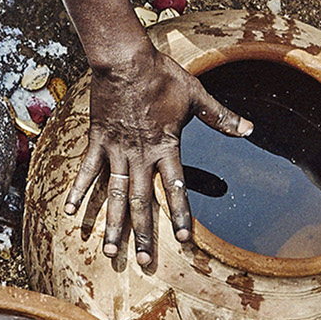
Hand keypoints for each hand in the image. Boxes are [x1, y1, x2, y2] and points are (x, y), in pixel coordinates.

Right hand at [68, 47, 250, 268]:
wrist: (124, 58)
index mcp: (166, 146)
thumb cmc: (161, 75)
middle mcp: (141, 155)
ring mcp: (116, 150)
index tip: (183, 240)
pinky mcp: (98, 140)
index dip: (180, 214)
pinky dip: (78, 191)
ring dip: (112, 223)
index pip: (175, 188)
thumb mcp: (196, 94)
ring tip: (109, 249)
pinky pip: (87, 171)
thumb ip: (221, 117)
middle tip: (143, 261)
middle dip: (143, 234)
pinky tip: (70, 213)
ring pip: (113, 194)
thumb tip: (250, 129)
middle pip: (141, 201)